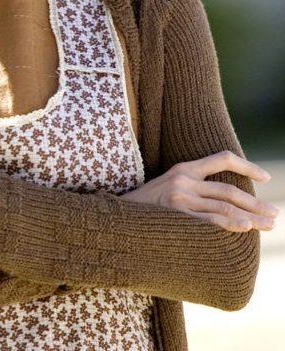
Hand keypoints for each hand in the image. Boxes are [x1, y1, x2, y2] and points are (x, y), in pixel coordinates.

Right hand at [122, 151, 278, 231]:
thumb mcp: (167, 186)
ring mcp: (179, 197)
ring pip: (224, 206)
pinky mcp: (175, 214)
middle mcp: (184, 180)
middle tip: (274, 214)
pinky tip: (245, 228)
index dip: (246, 166)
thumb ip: (192, 186)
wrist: (117, 217)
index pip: (222, 158)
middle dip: (256, 203)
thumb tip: (223, 198)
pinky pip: (209, 220)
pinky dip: (230, 224)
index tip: (266, 178)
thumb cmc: (145, 206)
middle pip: (229, 189)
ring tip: (268, 225)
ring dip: (251, 217)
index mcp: (183, 168)